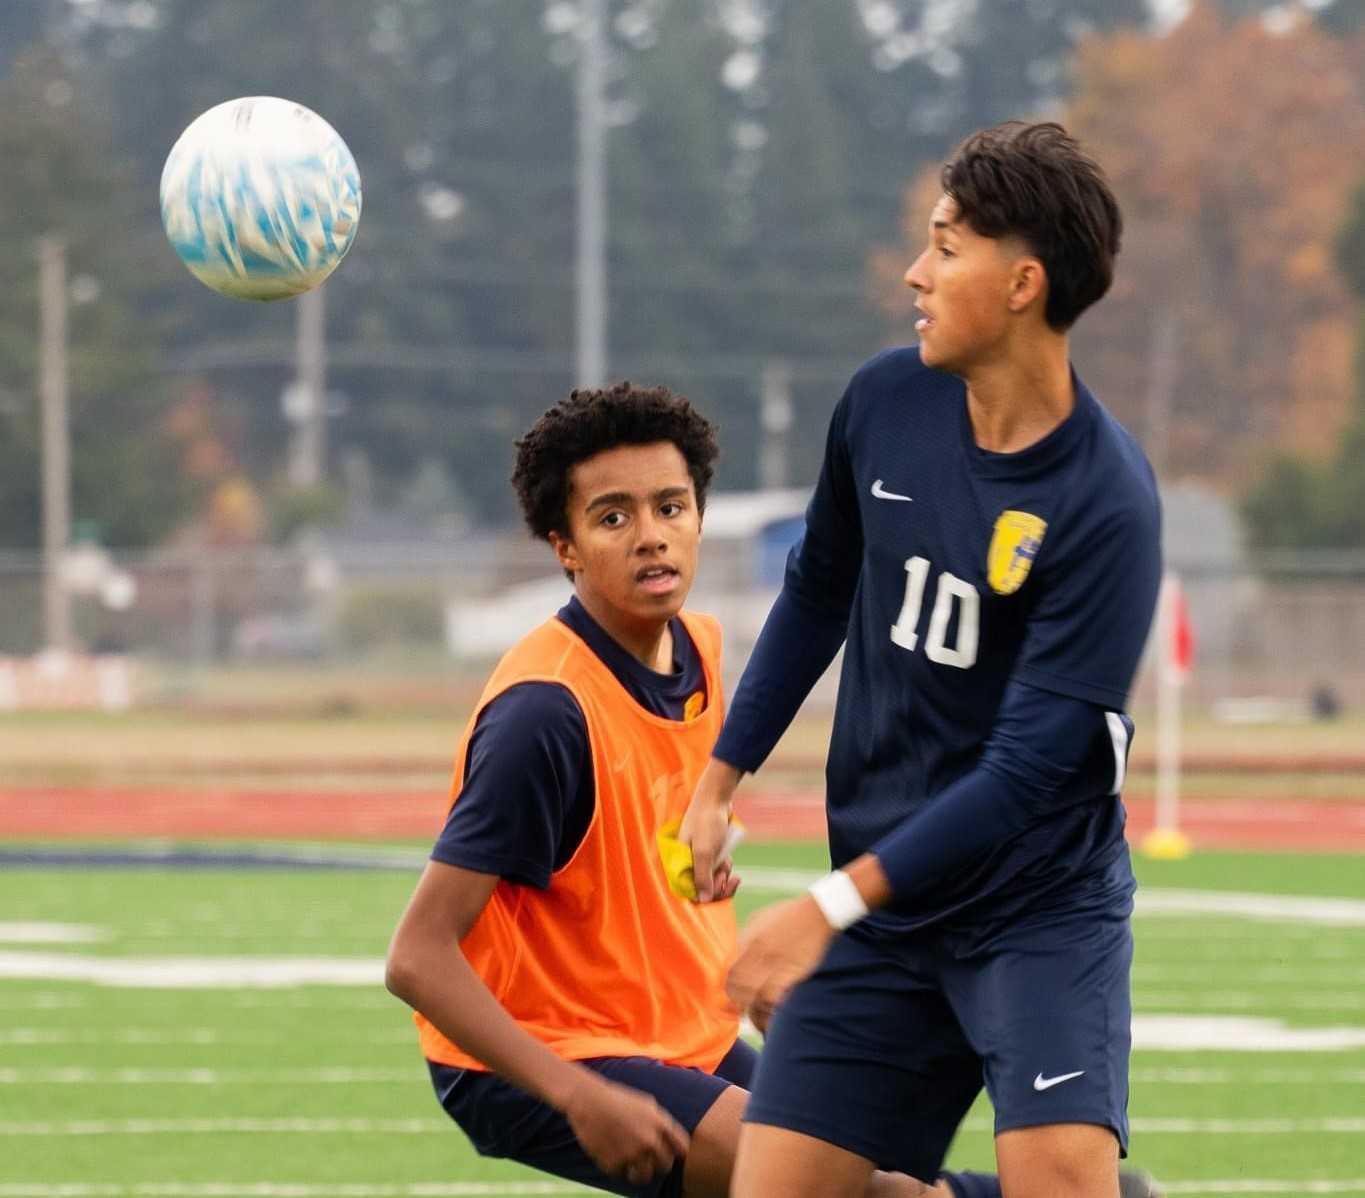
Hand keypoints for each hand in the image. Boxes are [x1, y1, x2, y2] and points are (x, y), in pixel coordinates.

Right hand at [562, 1072, 689, 1185]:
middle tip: (649, 1161)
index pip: (681, 1148)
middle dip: (659, 1164)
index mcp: (659, 1123)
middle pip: (665, 1165)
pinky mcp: (613, 1164)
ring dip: (639, 1172)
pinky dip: (617, 1166)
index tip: (672, 1154)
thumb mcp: (646, 1103)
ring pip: (644, 1176)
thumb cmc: (617, 1098)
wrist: (588, 1101)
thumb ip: (661, 1121)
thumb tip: (671, 1139)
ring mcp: (631, 1153)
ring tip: (631, 1164)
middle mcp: (649, 1140)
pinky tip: (610, 1153)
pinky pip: (621, 1173)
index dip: (677, 1152)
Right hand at [679, 758, 742, 901]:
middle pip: (702, 889)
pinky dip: (725, 866)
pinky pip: (717, 869)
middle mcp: (686, 863)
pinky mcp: (709, 853)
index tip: (720, 886)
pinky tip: (729, 858)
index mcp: (679, 863)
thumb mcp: (704, 851)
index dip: (706, 895)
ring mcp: (698, 858)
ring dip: (723, 875)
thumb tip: (704, 900)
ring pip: (712, 880)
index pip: (689, 891)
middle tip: (729, 878)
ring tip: (728, 863)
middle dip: (718, 886)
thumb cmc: (707, 822)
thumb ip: (702, 876)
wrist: (716, 798)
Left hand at [726, 895, 834, 1030]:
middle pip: (739, 984)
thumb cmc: (786, 915)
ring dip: (750, 1007)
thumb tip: (733, 956)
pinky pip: (776, 995)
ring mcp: (779, 963)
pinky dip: (769, 1005)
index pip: (730, 970)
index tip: (726, 997)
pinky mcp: (795, 972)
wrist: (816, 913)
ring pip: (756, 994)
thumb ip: (744, 937)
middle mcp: (762, 952)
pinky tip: (769, 1009)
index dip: (725, 988)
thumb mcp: (758, 918)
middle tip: (735, 1010)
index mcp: (751, 939)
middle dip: (735, 1001)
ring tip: (750, 1015)